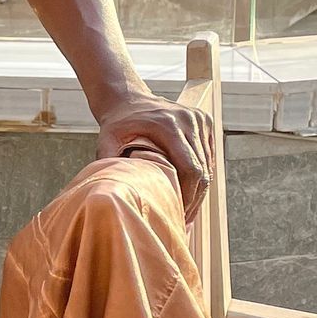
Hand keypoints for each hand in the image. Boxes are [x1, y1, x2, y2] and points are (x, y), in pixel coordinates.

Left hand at [94, 90, 212, 219]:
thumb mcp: (107, 140)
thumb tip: (114, 188)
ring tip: (187, 209)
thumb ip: (109, 161)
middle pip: (202, 170)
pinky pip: (209, 155)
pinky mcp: (205, 121)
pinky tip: (192, 191)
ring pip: (209, 164)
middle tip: (184, 218)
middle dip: (195, 198)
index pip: (190, 168)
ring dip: (200, 189)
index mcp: (168, 125)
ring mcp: (199, 118)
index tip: (178, 213)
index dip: (188, 196)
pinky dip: (203, 174)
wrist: (128, 99)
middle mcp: (188, 119)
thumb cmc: (117, 124)